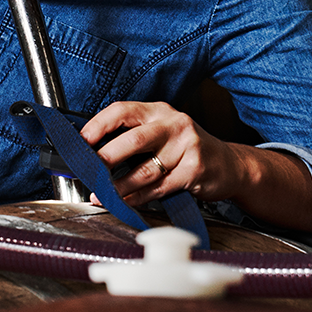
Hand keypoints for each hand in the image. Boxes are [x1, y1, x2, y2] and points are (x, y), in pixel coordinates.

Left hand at [80, 101, 311, 234]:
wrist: (230, 164)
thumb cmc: (187, 149)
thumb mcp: (163, 133)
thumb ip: (134, 137)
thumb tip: (92, 152)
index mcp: (159, 111)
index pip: (123, 110)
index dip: (98, 125)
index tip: (80, 141)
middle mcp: (174, 124)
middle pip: (134, 140)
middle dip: (106, 158)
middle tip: (88, 172)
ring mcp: (187, 147)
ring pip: (145, 170)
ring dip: (119, 186)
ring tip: (102, 194)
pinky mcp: (195, 170)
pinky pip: (160, 187)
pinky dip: (140, 197)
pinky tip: (126, 201)